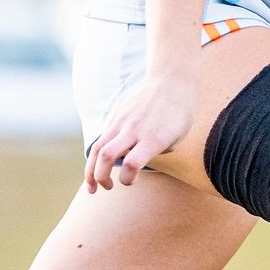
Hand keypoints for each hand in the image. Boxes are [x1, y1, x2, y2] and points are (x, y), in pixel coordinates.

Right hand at [85, 73, 197, 192]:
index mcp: (152, 138)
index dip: (128, 179)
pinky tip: (100, 167)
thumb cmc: (179, 114)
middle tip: (108, 188)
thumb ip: (157, 153)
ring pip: (98, 148)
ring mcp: (122, 122)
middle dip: (101, 177)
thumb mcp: (177, 139)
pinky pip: (102, 139)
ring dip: (91, 170)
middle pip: (107, 156)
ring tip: (91, 187)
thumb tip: (138, 161)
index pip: (132, 163)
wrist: (170, 82)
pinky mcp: (116, 117)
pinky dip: (98, 157)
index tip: (132, 180)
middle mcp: (134, 130)